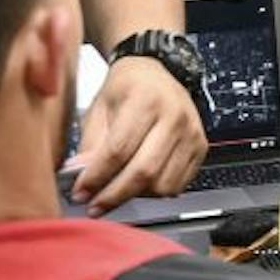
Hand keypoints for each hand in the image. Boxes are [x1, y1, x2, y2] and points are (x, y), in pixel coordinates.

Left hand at [70, 56, 208, 213]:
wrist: (155, 72)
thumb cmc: (125, 89)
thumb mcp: (99, 108)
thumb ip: (90, 145)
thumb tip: (81, 180)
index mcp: (145, 99)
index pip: (119, 150)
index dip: (97, 177)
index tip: (80, 193)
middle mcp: (173, 116)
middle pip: (143, 171)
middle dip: (114, 195)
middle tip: (94, 206)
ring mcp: (191, 133)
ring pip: (162, 184)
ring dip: (136, 196)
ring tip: (118, 191)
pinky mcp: (200, 147)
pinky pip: (178, 185)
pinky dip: (156, 193)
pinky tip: (139, 185)